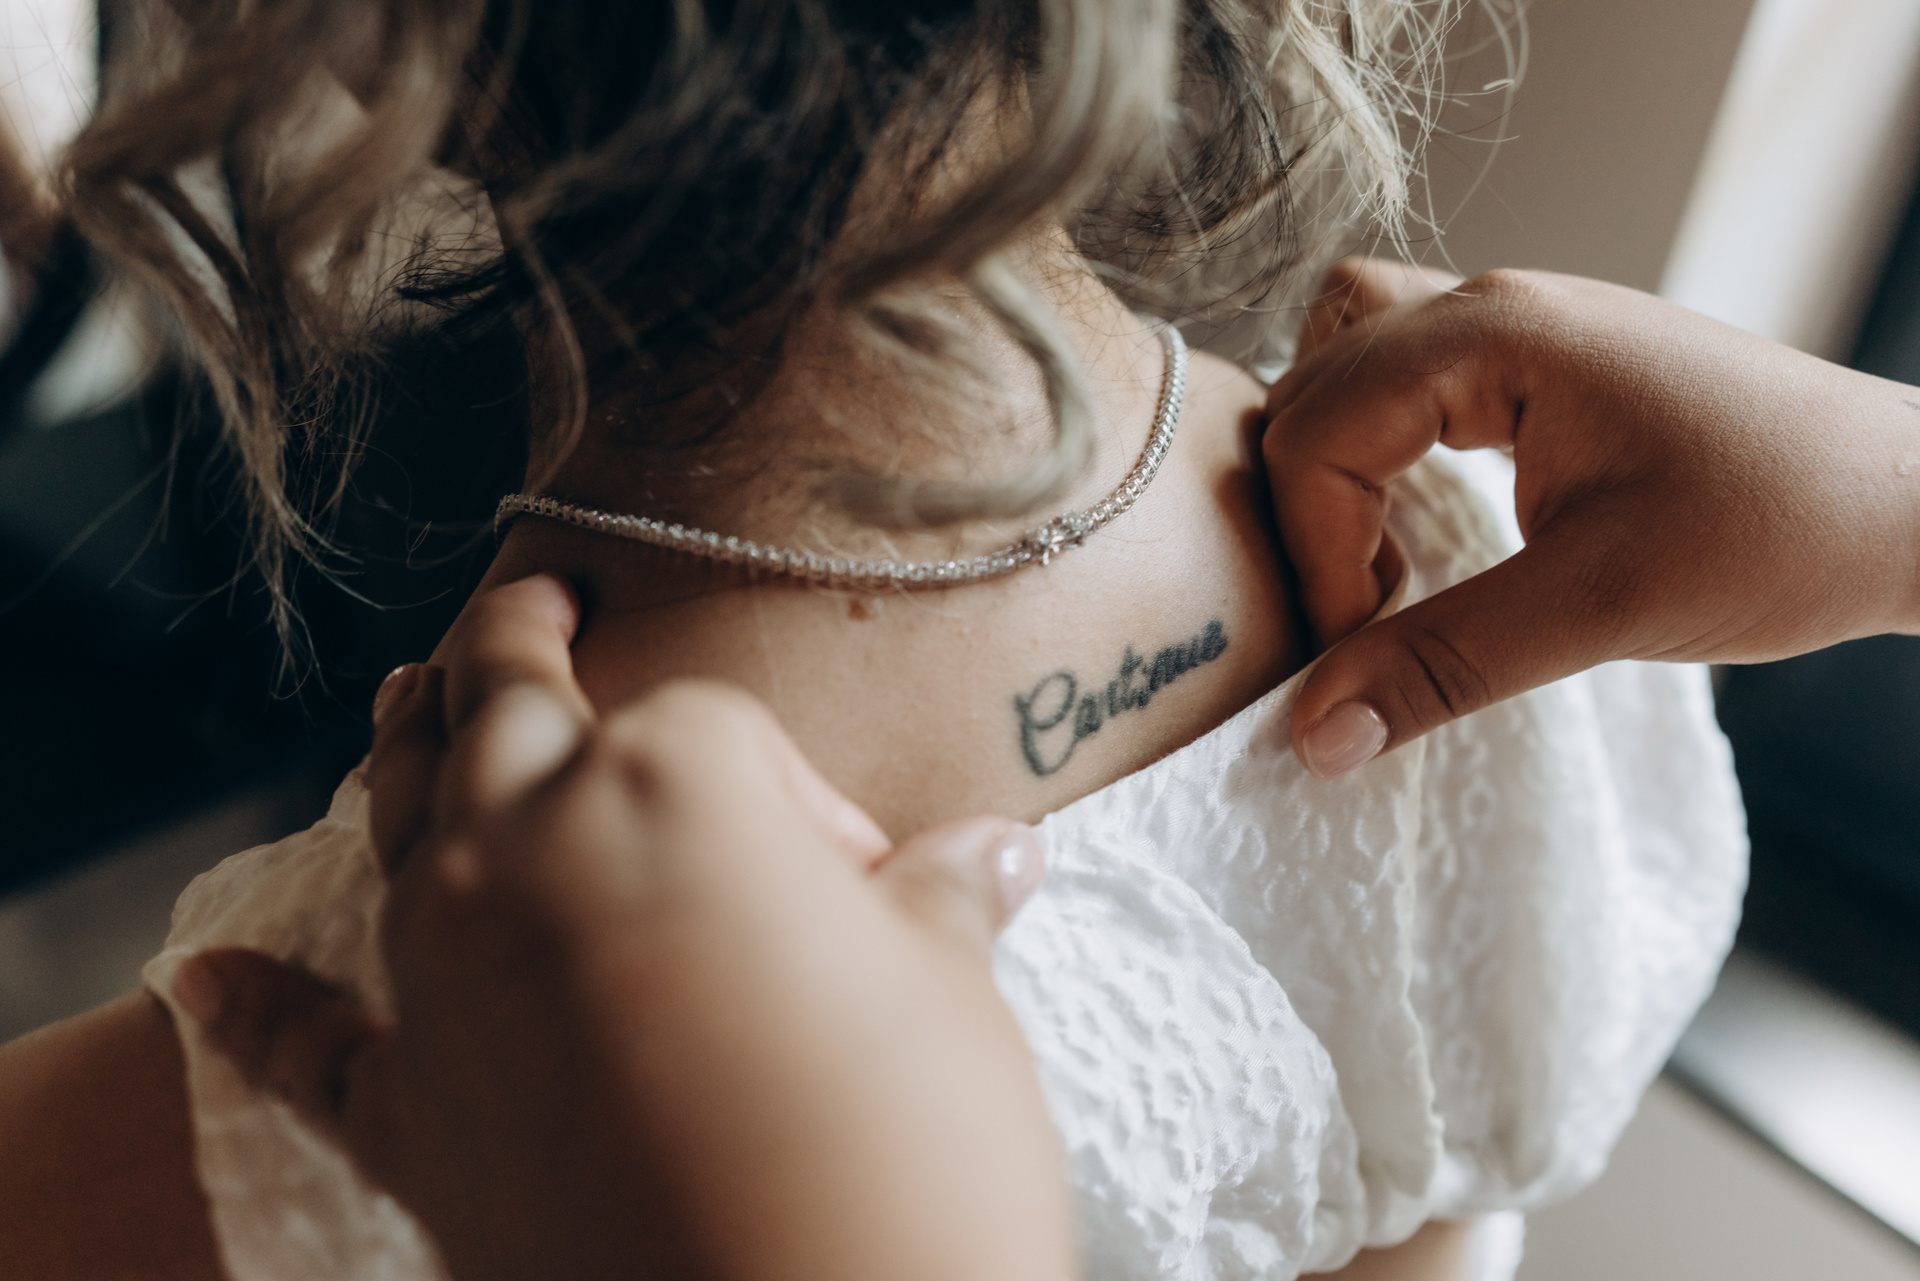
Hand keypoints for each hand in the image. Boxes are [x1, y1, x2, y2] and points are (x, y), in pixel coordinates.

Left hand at [174, 576, 1076, 1280]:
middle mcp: (529, 843)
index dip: (806, 801)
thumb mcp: (948, 996)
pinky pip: (310, 1043)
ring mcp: (449, 974)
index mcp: (671, 780)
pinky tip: (201, 982)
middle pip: (505, 705)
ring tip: (401, 698)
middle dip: (519, 647)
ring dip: (403, 749)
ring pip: (402, 818)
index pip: (727, 736)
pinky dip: (258, 1007)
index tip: (867, 883)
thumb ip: (942, 901)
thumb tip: (996, 853)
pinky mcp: (411, 1113)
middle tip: (531, 608)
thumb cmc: (901, 1145)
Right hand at [1265, 265, 1919, 775]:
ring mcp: (1518, 324)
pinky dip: (1380, 442)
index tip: (1360, 644)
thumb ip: (1443, 664)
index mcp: (1497, 333)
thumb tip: (1312, 737)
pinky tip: (1421, 517)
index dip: (1317, 552)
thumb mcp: (1602, 608)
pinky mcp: (1541, 360)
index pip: (1317, 430)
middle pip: (1312, 382)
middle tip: (1364, 608)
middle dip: (1309, 506)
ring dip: (1331, 453)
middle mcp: (1492, 304)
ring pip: (1346, 354)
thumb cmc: (1785, 529)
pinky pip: (1405, 373)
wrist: (1912, 501)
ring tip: (1378, 549)